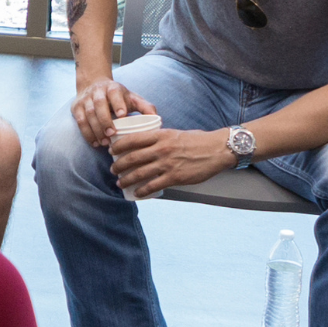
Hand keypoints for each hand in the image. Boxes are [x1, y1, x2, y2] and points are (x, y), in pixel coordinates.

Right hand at [70, 78, 156, 147]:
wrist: (93, 84)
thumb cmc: (118, 97)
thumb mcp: (132, 98)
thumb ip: (145, 106)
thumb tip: (157, 118)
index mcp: (113, 88)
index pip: (114, 93)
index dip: (117, 103)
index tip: (122, 115)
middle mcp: (97, 91)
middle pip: (99, 104)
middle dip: (104, 120)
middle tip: (111, 134)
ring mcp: (85, 99)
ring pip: (88, 113)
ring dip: (96, 129)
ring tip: (104, 142)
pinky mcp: (76, 107)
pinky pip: (80, 121)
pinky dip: (87, 133)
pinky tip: (94, 142)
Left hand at [108, 124, 232, 200]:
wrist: (216, 150)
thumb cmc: (196, 140)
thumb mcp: (174, 133)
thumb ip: (159, 138)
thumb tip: (145, 144)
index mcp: (160, 135)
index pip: (132, 139)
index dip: (118, 146)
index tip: (111, 151)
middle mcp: (161, 149)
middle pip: (132, 158)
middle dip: (118, 165)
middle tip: (113, 169)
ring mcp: (167, 164)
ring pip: (139, 173)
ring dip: (126, 179)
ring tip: (120, 182)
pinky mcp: (175, 177)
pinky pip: (153, 186)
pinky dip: (142, 191)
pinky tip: (136, 193)